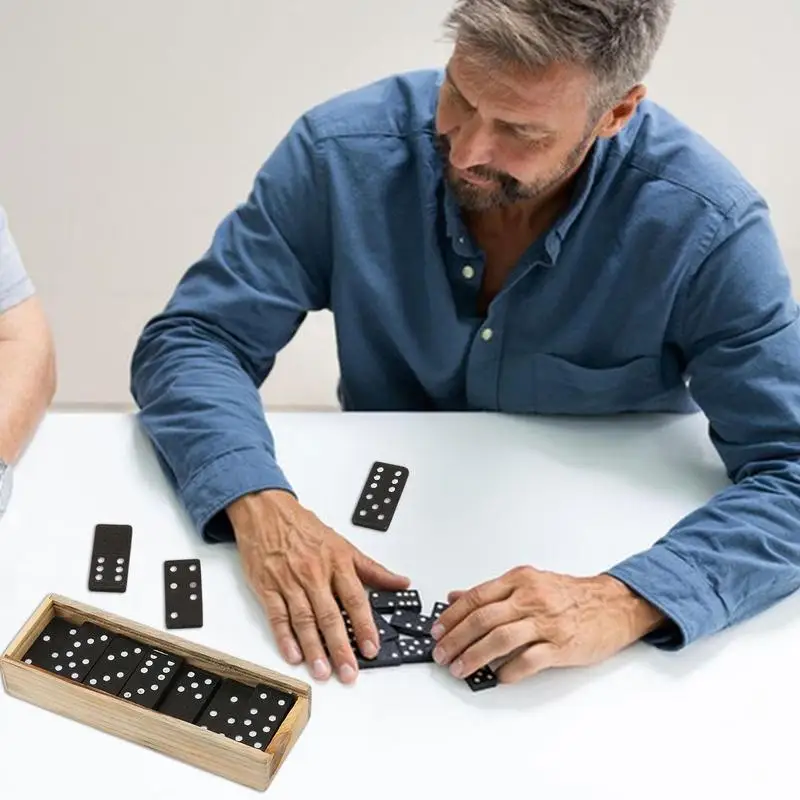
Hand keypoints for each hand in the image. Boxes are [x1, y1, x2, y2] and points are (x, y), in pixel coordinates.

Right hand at [227, 489, 409, 683]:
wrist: (266, 511)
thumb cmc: (305, 528)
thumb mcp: (344, 544)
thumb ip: (372, 569)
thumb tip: (401, 583)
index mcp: (337, 562)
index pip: (355, 599)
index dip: (364, 626)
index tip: (372, 648)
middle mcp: (314, 573)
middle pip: (330, 615)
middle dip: (341, 647)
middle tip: (349, 672)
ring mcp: (289, 581)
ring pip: (304, 620)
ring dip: (314, 648)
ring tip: (323, 671)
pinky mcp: (267, 587)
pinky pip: (278, 616)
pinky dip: (285, 638)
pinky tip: (294, 655)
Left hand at [430, 566, 664, 683]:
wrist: (613, 604)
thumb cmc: (569, 595)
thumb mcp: (529, 582)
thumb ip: (492, 591)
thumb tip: (455, 598)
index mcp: (519, 580)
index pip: (476, 598)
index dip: (452, 617)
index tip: (437, 632)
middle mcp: (531, 598)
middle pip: (483, 619)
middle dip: (456, 639)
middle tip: (442, 655)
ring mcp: (547, 622)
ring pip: (501, 640)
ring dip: (475, 657)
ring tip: (460, 669)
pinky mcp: (562, 646)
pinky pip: (529, 661)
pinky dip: (509, 671)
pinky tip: (497, 677)